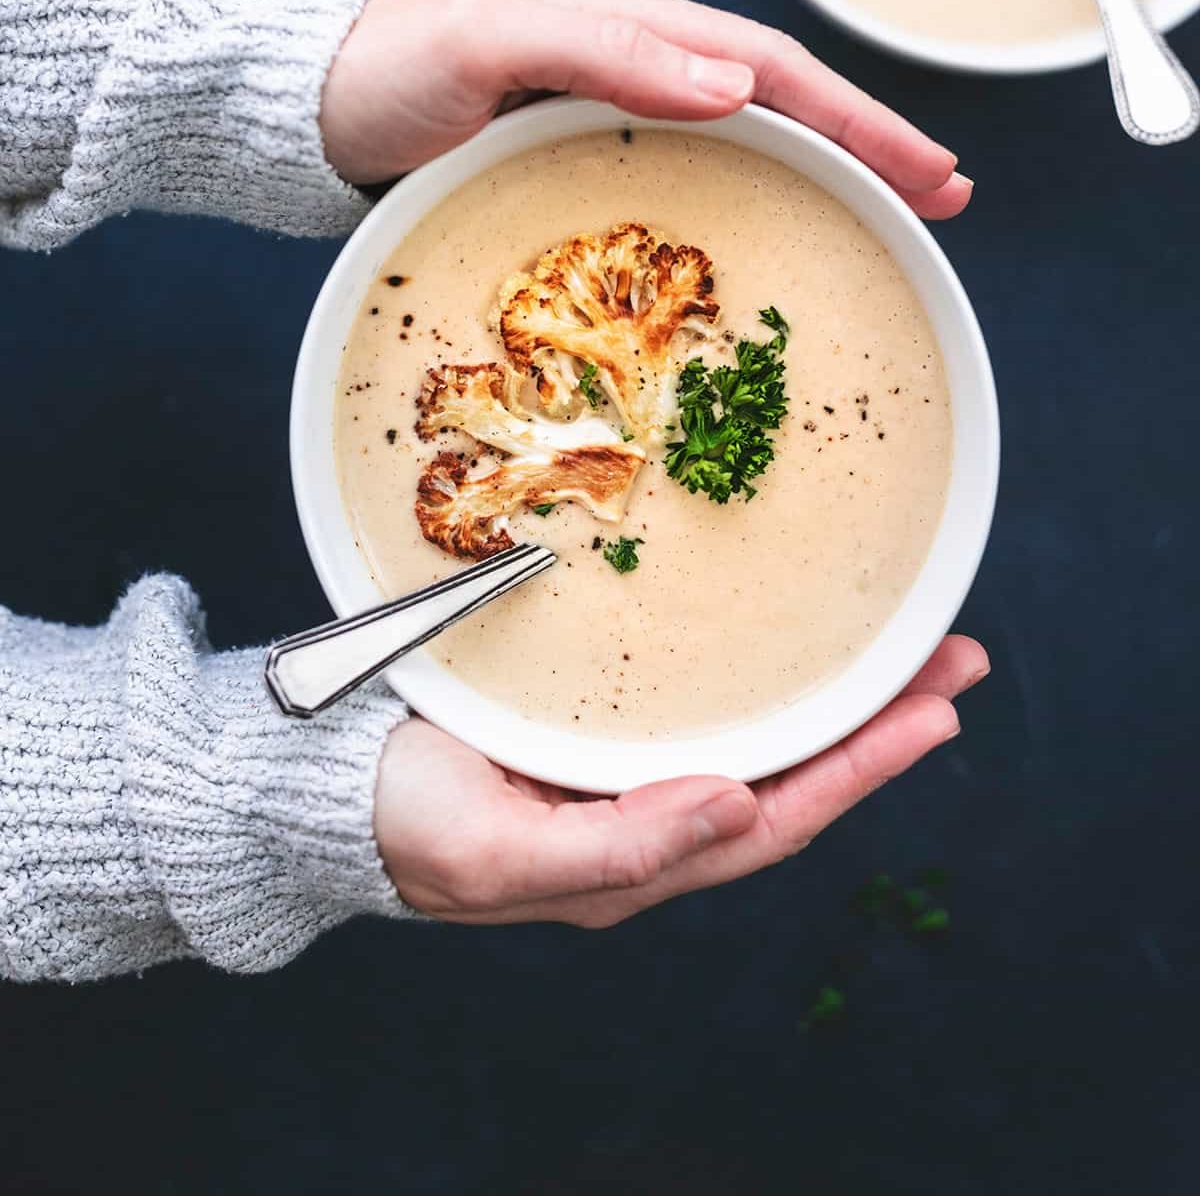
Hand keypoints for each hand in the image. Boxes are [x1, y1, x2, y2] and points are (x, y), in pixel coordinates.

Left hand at [321, 0, 971, 219]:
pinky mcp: (577, 148)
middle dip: (866, 142)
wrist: (306, 103)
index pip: (767, 65)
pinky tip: (776, 224)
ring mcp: (607, 102)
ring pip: (742, 134)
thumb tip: (738, 85)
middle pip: (775, 97)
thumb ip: (602, 46)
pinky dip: (750, 191)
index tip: (927, 169)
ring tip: (890, 211)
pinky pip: (689, 168)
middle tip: (944, 200)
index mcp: (623, 17)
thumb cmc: (386, 65)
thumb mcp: (486, 38)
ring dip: (821, 168)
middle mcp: (629, 53)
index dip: (853, 117)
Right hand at [374, 634, 986, 926]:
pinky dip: (769, 680)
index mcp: (637, 860)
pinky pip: (709, 708)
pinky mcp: (597, 730)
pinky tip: (795, 651)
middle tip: (955, 656)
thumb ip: (617, 848)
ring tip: (905, 645)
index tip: (937, 712)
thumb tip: (735, 806)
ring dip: (838, 696)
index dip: (864, 768)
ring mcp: (627, 775)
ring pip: (759, 738)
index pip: (779, 818)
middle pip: (792, 776)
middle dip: (879, 721)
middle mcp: (650, 821)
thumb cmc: (399, 824)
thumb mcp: (500, 853)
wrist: (318, 790)